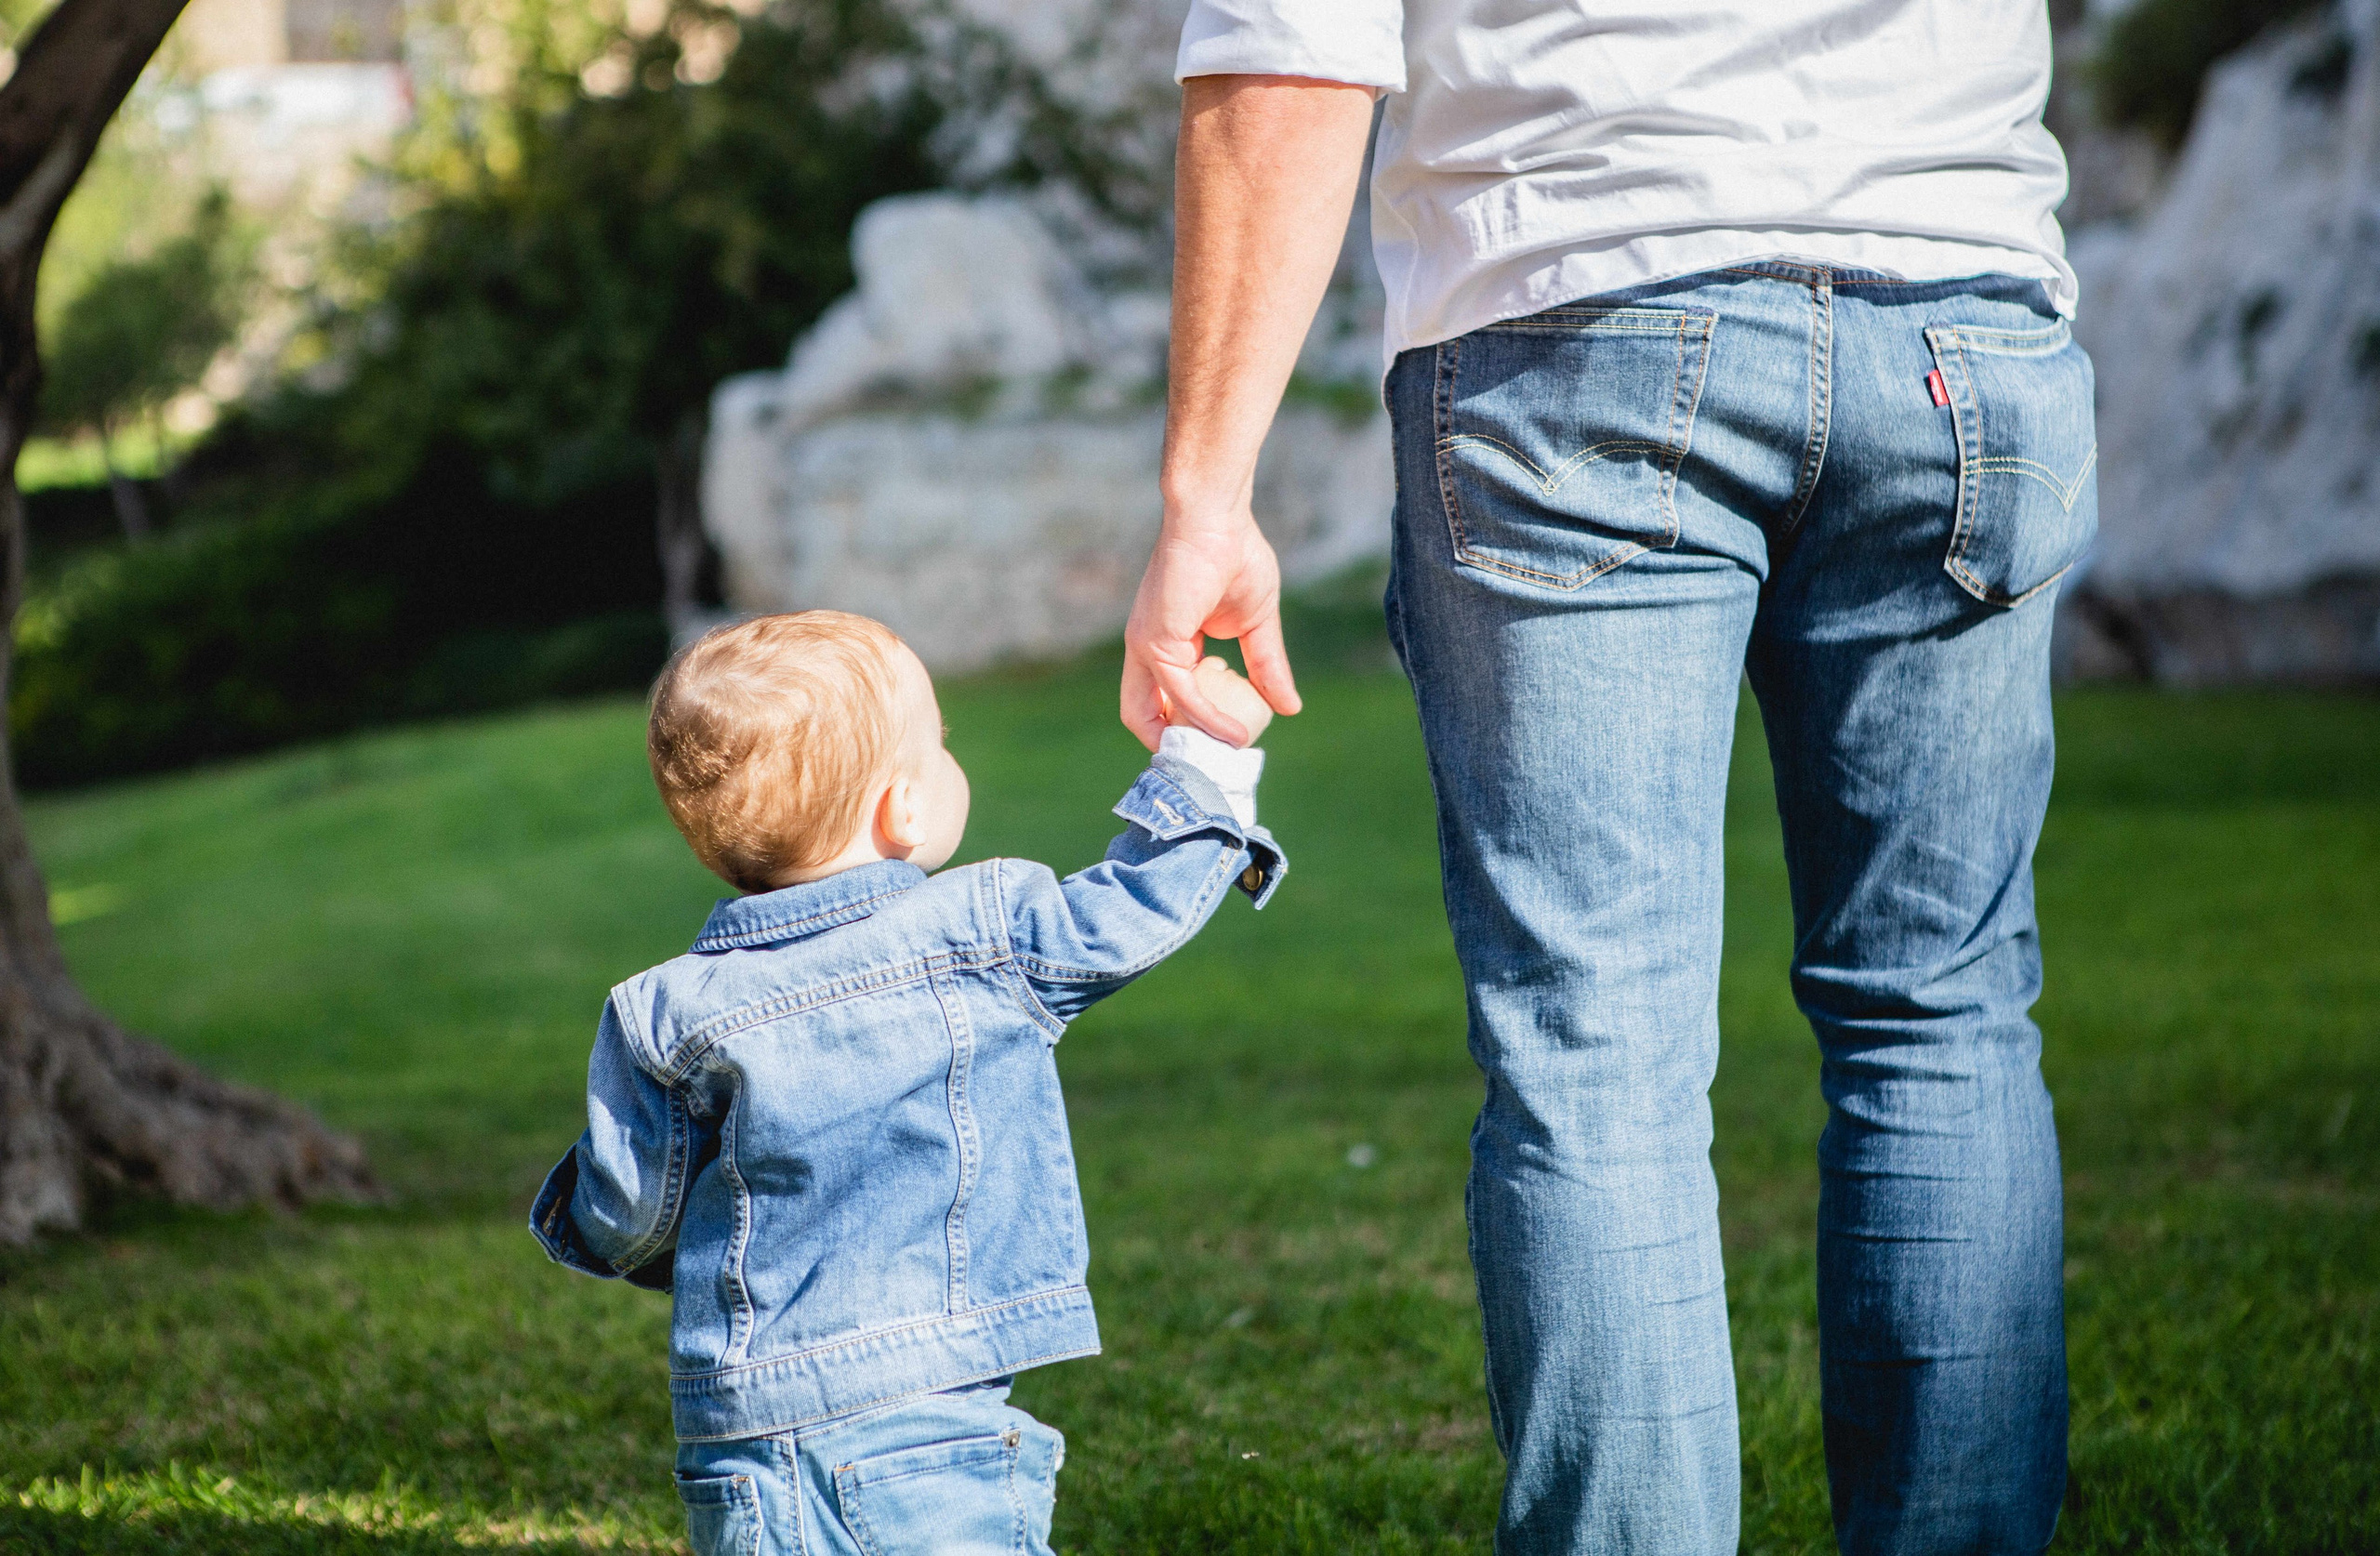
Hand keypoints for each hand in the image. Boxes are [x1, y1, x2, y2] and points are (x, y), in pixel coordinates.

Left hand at [1122, 515, 1300, 749]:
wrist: (1218, 516)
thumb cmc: (1233, 555)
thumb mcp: (1256, 623)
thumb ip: (1267, 666)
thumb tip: (1289, 707)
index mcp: (1166, 642)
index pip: (1162, 699)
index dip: (1185, 727)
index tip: (1222, 743)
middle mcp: (1147, 648)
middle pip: (1141, 715)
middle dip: (1174, 746)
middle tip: (1213, 765)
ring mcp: (1147, 645)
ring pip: (1154, 714)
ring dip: (1189, 742)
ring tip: (1225, 757)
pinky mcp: (1156, 641)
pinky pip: (1180, 693)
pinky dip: (1206, 718)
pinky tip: (1235, 733)